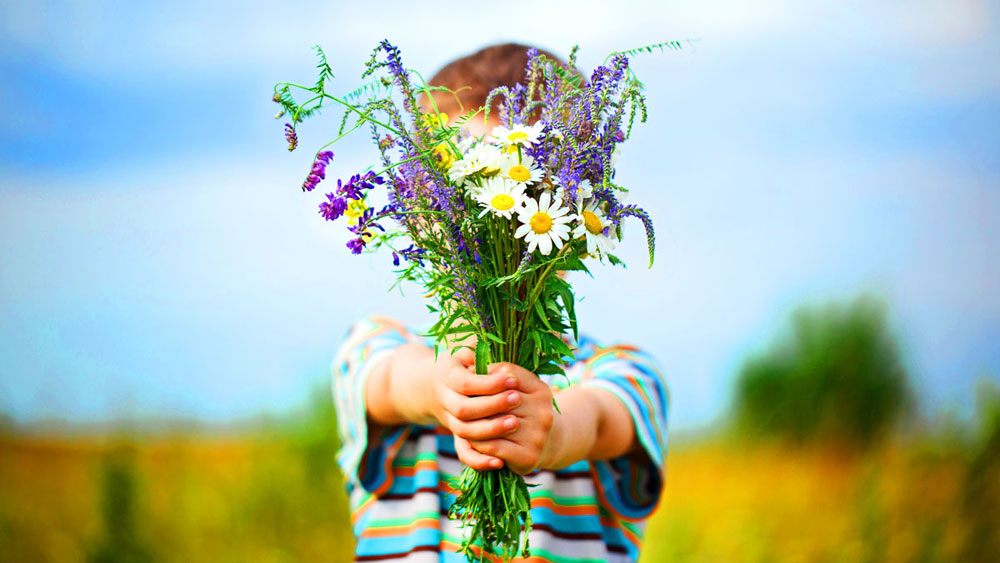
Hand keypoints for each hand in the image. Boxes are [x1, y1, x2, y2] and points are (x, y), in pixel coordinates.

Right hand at [421, 350, 526, 470]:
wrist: (429, 388)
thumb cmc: (457, 366)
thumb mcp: (464, 352)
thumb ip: (479, 349)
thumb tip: (501, 342)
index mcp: (446, 376)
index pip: (466, 382)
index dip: (489, 383)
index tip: (512, 378)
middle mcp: (444, 400)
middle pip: (465, 408)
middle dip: (492, 404)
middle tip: (517, 398)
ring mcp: (449, 421)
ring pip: (465, 431)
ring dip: (490, 429)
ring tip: (516, 422)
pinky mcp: (455, 438)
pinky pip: (464, 453)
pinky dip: (480, 460)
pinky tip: (501, 461)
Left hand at [466, 362, 556, 474]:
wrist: (543, 446)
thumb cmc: (522, 412)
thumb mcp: (519, 389)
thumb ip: (501, 375)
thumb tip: (473, 368)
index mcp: (541, 391)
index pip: (508, 374)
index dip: (485, 375)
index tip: (469, 375)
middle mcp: (544, 412)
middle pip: (499, 401)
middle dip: (476, 400)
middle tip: (459, 399)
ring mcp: (538, 435)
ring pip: (493, 424)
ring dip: (474, 423)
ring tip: (462, 420)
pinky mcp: (529, 456)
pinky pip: (493, 446)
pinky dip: (478, 443)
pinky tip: (472, 439)